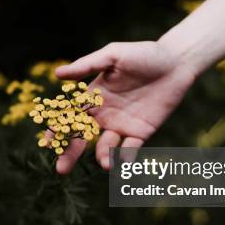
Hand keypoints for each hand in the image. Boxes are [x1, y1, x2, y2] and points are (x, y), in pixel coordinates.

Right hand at [54, 39, 196, 173]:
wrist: (176, 62)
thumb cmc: (143, 54)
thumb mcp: (113, 56)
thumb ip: (87, 65)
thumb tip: (57, 74)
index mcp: (93, 96)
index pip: (70, 115)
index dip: (58, 129)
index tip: (48, 142)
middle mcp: (104, 113)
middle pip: (82, 137)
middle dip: (70, 154)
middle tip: (61, 170)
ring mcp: (122, 124)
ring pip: (106, 146)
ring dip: (103, 156)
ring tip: (105, 163)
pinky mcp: (141, 132)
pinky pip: (130, 148)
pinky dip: (126, 156)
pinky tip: (124, 160)